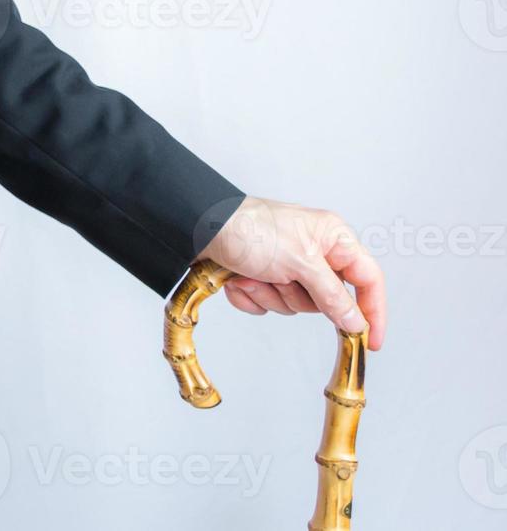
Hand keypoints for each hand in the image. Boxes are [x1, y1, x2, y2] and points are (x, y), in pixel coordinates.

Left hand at [199, 196, 386, 350]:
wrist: (198, 228)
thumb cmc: (251, 230)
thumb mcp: (301, 262)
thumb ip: (332, 296)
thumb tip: (356, 323)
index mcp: (331, 237)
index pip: (368, 279)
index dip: (373, 311)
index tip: (371, 343)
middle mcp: (312, 251)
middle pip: (326, 299)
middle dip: (297, 295)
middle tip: (279, 277)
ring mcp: (285, 266)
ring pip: (293, 305)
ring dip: (269, 294)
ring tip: (253, 273)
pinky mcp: (260, 276)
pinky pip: (266, 304)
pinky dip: (250, 296)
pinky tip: (237, 279)